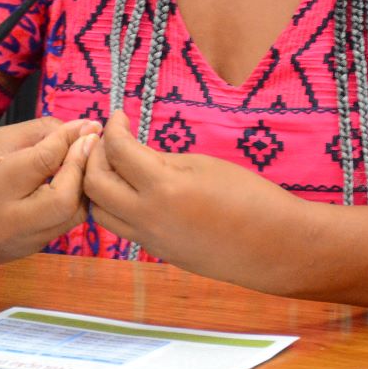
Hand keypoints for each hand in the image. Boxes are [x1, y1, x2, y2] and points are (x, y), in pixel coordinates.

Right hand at [0, 115, 100, 269]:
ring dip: (85, 184)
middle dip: (82, 167)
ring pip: (73, 215)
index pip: (42, 162)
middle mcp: (8, 223)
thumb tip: (82, 129)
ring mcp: (23, 243)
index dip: (69, 139)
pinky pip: (67, 224)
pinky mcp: (34, 250)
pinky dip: (76, 199)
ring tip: (84, 160)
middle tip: (90, 143)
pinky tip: (73, 180)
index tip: (87, 125)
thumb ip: (38, 134)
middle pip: (65, 199)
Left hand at [83, 110, 305, 291]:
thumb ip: (161, 160)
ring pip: (99, 212)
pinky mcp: (157, 252)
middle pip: (93, 184)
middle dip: (95, 155)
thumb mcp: (202, 165)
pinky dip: (117, 205)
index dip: (113, 128)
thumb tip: (133, 154)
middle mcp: (147, 217)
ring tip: (119, 166)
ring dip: (99, 185)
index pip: (117, 151)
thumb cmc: (248, 196)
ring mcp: (149, 240)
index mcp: (163, 187)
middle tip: (112, 140)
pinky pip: (121, 227)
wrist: (274, 246)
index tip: (119, 116)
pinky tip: (137, 190)